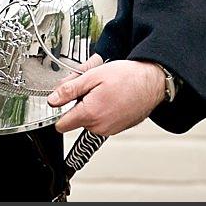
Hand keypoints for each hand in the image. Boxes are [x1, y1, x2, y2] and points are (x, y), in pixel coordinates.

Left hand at [49, 54, 167, 138]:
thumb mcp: (92, 76)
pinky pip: (102, 122)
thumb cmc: (127, 77)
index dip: (59, 110)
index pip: (61, 125)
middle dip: (79, 104)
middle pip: (76, 120)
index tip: (62, 101)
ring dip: (92, 108)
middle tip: (91, 88)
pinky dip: (103, 111)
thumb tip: (53, 100)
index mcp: (90, 114)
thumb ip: (69, 90)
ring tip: (105, 92)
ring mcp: (109, 130)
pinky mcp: (117, 129)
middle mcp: (99, 126)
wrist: (152, 82)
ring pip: (89, 121)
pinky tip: (112, 99)